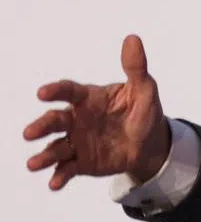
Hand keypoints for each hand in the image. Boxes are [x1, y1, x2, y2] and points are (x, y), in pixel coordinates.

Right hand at [24, 34, 170, 189]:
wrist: (150, 142)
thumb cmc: (143, 110)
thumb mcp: (145, 89)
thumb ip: (136, 67)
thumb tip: (133, 38)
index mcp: (90, 98)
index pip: (69, 91)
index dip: (55, 91)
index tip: (42, 93)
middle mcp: (78, 120)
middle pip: (56, 121)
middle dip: (42, 126)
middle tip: (30, 133)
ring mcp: (78, 142)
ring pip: (55, 148)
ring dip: (44, 155)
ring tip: (33, 164)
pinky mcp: (82, 162)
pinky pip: (68, 169)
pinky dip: (59, 176)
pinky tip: (54, 183)